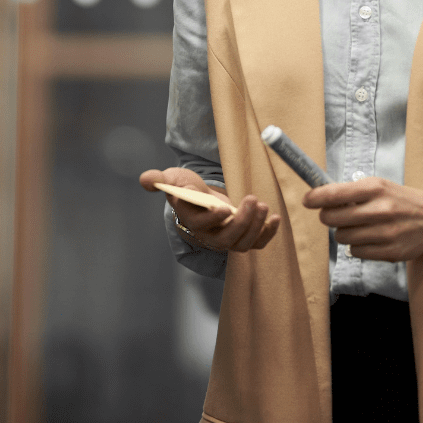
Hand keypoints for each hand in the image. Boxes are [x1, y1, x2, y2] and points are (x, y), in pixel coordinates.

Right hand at [140, 167, 280, 252]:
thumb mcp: (173, 179)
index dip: (213, 219)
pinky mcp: (242, 236)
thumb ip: (160, 179)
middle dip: (241, 222)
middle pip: (225, 239)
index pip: (201, 226)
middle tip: (253, 200)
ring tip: (263, 205)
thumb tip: (146, 179)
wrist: (201, 198)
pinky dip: (268, 233)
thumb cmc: (186, 188)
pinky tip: (277, 218)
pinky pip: (257, 242)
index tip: (224, 207)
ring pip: (242, 242)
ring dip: (255, 226)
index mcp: (191, 221)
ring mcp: (227, 238)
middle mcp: (209, 236)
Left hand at [302, 177, 422, 261]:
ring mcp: (386, 233)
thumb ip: (352, 191)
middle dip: (327, 216)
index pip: (334, 193)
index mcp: (375, 188)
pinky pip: (355, 252)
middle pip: (332, 218)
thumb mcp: (379, 185)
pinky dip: (356, 246)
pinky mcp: (391, 253)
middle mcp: (380, 210)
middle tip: (333, 214)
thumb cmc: (401, 199)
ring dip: (343, 232)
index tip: (307, 200)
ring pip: (342, 237)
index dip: (315, 197)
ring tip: (356, 226)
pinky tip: (368, 238)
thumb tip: (319, 197)